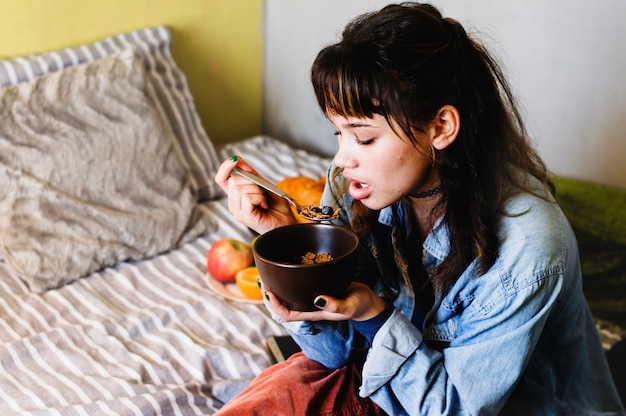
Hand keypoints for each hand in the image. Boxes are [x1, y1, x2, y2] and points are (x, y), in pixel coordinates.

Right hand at [214, 156, 295, 233]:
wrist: (286, 222)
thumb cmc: (276, 206)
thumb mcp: (264, 185)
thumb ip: (251, 175)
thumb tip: (238, 160)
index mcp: (236, 196)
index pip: (221, 179)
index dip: (225, 168)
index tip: (235, 160)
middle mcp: (233, 204)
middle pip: (232, 181)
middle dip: (251, 181)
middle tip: (262, 192)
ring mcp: (238, 212)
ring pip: (239, 189)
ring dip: (257, 191)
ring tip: (264, 200)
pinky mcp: (245, 217)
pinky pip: (247, 197)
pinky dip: (259, 198)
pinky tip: (264, 205)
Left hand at [262, 281, 387, 321]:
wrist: (369, 302)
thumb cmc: (360, 306)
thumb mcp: (349, 306)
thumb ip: (335, 305)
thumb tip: (318, 300)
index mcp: (314, 313)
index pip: (288, 314)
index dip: (275, 305)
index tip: (268, 292)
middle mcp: (310, 306)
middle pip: (284, 305)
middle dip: (271, 295)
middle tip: (263, 280)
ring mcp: (313, 298)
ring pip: (290, 296)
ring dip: (278, 288)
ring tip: (269, 275)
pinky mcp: (318, 288)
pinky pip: (300, 286)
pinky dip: (291, 279)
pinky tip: (288, 269)